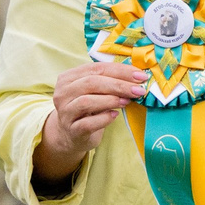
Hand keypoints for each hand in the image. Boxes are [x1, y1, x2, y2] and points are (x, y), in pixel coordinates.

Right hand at [35, 61, 148, 179]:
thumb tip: (138, 77)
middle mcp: (63, 93)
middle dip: (119, 85)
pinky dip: (104, 119)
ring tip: (127, 101)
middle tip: (139, 90)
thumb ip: (110, 82)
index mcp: (69, 77)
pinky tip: (114, 116)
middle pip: (91, 83)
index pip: (96, 68)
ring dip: (111, 100)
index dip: (120, 71)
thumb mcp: (96, 92)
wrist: (73, 135)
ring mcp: (65, 112)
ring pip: (86, 101)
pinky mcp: (72, 130)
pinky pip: (87, 123)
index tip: (141, 76)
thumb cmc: (89, 109)